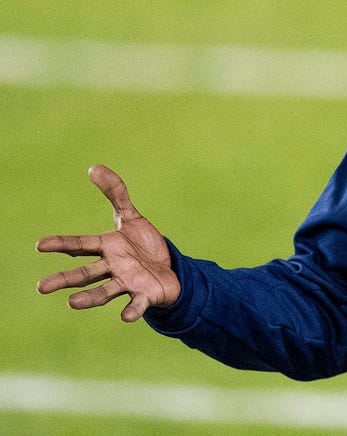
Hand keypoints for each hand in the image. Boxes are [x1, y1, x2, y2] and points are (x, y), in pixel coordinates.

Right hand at [36, 164, 180, 321]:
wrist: (169, 270)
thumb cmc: (144, 245)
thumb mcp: (132, 217)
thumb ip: (116, 193)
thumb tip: (93, 167)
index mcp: (107, 248)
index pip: (80, 245)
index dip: (61, 244)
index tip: (39, 245)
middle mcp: (112, 267)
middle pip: (86, 274)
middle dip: (65, 279)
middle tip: (42, 287)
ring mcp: (128, 282)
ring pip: (106, 292)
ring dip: (90, 299)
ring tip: (72, 303)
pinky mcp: (146, 295)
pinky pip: (137, 304)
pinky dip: (132, 310)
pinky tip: (126, 317)